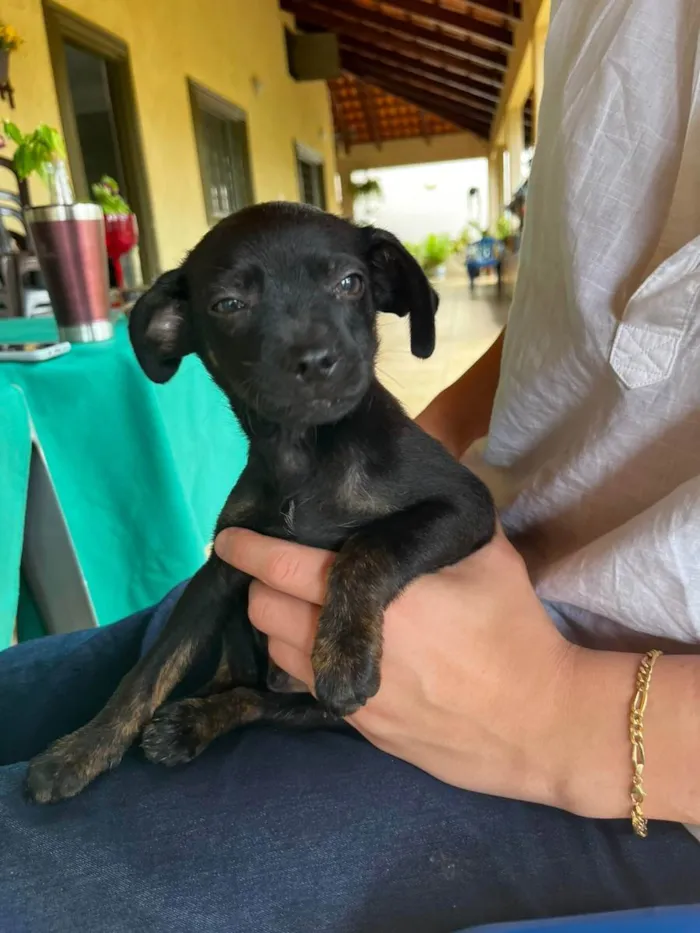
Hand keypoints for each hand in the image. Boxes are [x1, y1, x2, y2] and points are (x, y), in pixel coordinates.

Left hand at [215, 527, 581, 810]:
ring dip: (276, 624)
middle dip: (260, 584)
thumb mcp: (488, 558)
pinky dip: (300, 659)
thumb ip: (437, 527)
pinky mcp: (359, 727)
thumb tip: (410, 497)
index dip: (248, 549)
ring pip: (275, 653)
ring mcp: (348, 693)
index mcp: (377, 596)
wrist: (539, 724)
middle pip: (265, 610)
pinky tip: (327, 645)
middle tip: (279, 568)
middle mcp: (348, 644)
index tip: (228, 537)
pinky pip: (305, 686)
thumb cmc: (514, 632)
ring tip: (299, 606)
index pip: (286, 566)